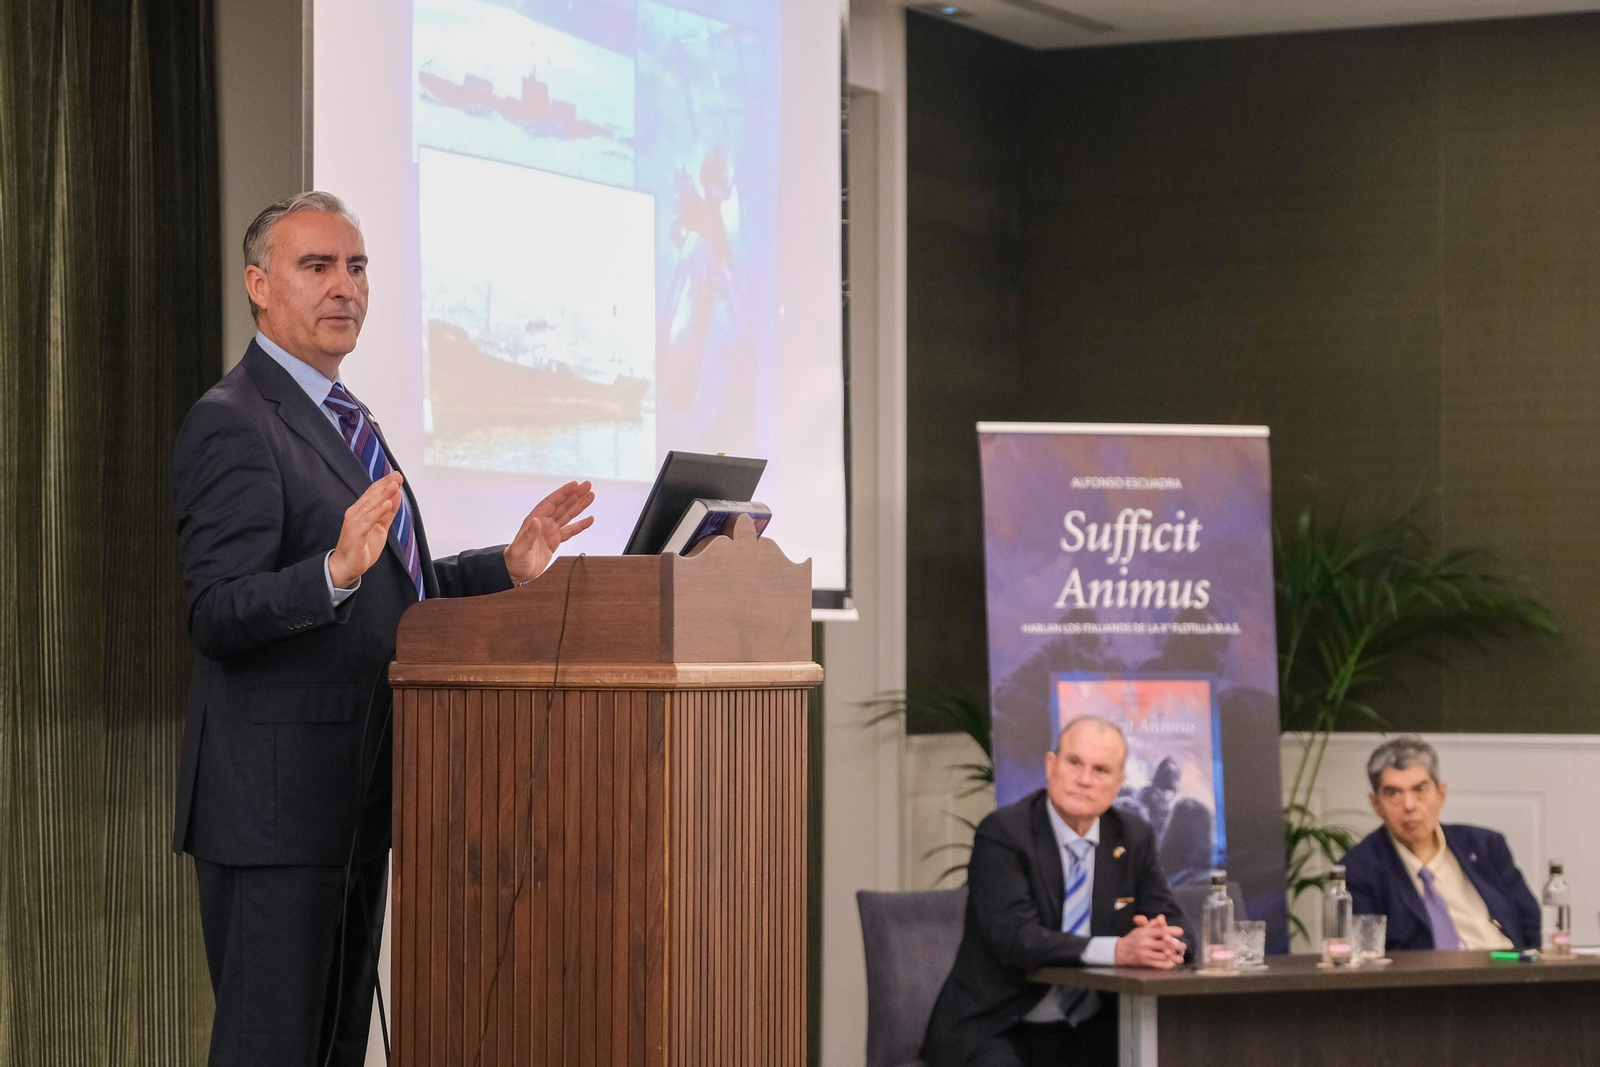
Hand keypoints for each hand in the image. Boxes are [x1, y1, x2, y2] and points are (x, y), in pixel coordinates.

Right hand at [329, 472, 402, 587]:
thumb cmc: (361, 548)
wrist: (346, 567)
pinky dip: (377, 511)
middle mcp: (356, 513)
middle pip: (371, 496)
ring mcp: (354, 522)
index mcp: (361, 511)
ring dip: (383, 494)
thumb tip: (395, 496)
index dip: (384, 483)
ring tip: (394, 485)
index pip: (373, 493)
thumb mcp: (380, 528)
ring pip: (370, 505)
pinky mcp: (355, 533)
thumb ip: (387, 513)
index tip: (397, 475)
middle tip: (397, 475)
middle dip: (385, 485)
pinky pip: (368, 520)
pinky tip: (387, 504)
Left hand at [504, 480, 595, 584]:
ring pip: (568, 515)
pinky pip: (570, 530)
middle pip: (562, 505)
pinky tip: (589, 519)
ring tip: (591, 496)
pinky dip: (580, 525)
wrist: (516, 572)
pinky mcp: (555, 540)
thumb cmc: (514, 560)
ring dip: (579, 506)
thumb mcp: (519, 548)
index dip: (563, 493)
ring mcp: (550, 531)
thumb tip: (536, 521)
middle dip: (575, 495)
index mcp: (535, 520)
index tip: (575, 485)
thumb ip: (528, 535)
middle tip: (587, 485)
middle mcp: (544, 522)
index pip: (551, 503)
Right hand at [1114, 914, 1185, 968]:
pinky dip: (1166, 964)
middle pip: (1163, 944)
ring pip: (1161, 955)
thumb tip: (1162, 917)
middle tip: (1184, 945)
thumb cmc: (1134, 938)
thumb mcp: (1141, 929)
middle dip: (1175, 945)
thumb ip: (1152, 924)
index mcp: (1144, 933)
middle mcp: (1145, 943)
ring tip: (1180, 957)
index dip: (1171, 931)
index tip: (1180, 931)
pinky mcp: (1145, 962)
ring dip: (1172, 957)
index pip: (1160, 931)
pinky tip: (1172, 964)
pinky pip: (1157, 964)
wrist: (1120, 951)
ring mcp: (1145, 953)